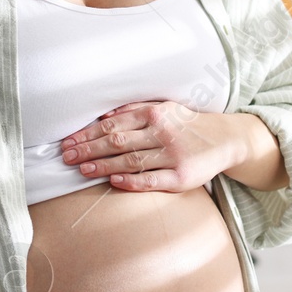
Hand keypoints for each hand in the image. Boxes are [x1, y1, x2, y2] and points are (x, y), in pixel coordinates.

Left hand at [60, 101, 237, 192]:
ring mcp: (172, 155)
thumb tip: (102, 117)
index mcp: (155, 114)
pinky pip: (152, 180)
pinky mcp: (182, 177)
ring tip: (82, 170)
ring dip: (103, 165)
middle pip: (117, 142)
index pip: (113, 125)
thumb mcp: (164, 109)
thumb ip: (134, 111)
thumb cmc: (186, 125)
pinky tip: (113, 182)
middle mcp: (162, 132)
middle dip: (89, 149)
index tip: (68, 142)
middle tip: (67, 157)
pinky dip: (132, 181)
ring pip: (131, 161)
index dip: (88, 134)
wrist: (225, 139)